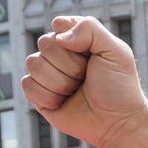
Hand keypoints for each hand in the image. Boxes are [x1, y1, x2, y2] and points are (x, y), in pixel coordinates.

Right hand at [21, 16, 147, 147]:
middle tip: (86, 77)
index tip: (91, 55)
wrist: (118, 122)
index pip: (59, 24)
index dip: (74, 41)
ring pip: (34, 64)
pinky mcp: (39, 94)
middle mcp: (59, 53)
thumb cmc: (120, 87)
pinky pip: (27, 85)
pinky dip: (48, 96)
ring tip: (77, 90)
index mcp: (77, 39)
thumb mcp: (116, 52)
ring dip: (60, 82)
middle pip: (45, 43)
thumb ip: (90, 29)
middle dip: (70, 65)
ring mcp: (48, 73)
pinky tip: (64, 102)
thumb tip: (59, 36)